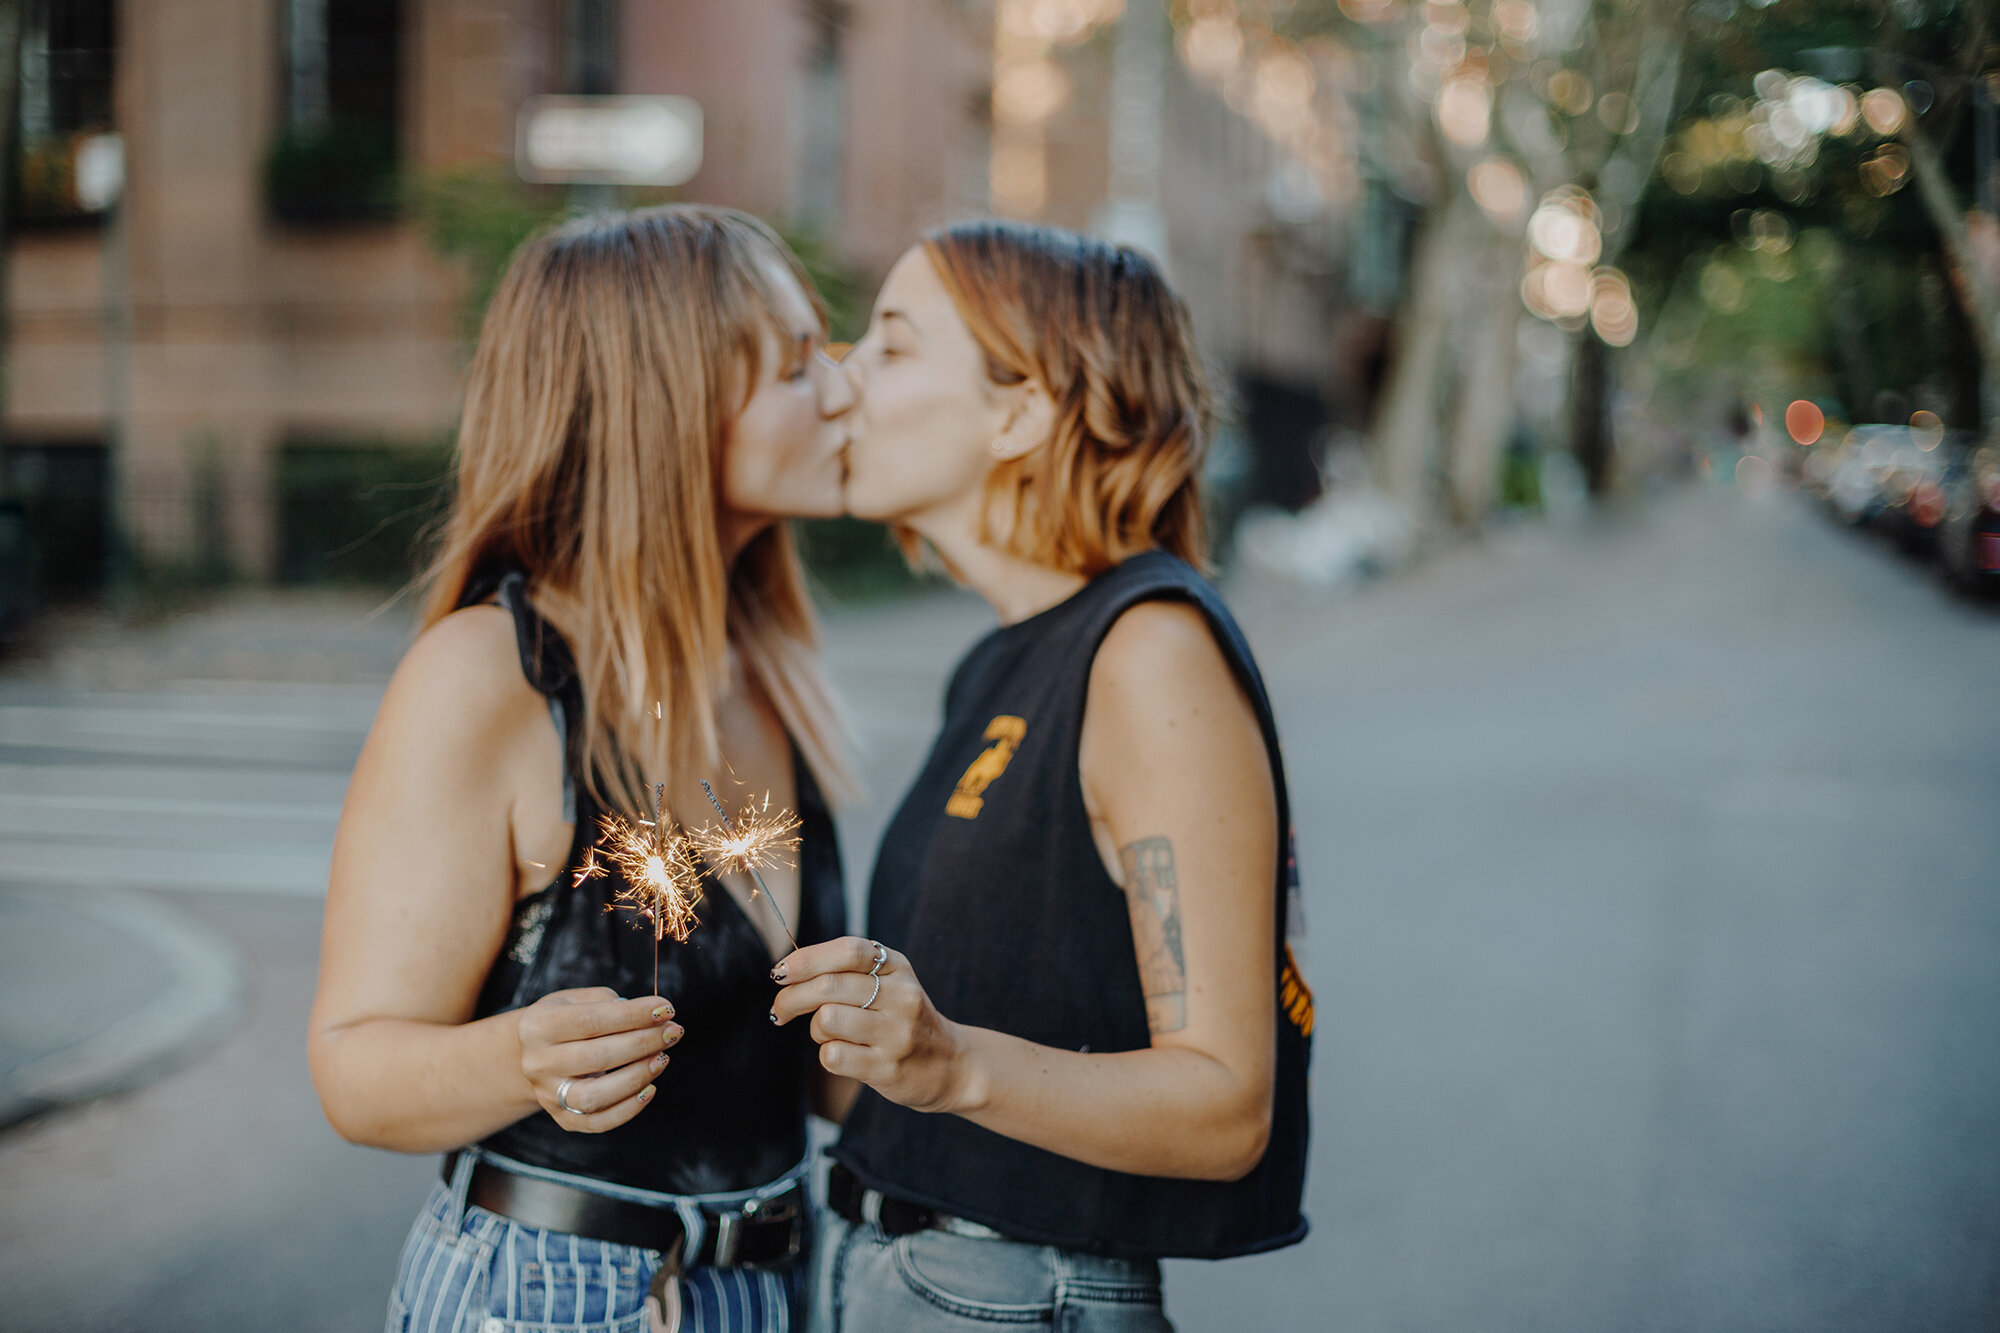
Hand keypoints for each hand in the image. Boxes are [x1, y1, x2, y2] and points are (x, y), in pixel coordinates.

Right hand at [516, 987, 680, 1131]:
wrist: (529, 1055)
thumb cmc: (564, 1021)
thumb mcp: (576, 1000)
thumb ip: (610, 1004)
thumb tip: (653, 1018)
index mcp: (539, 1026)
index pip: (591, 1020)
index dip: (632, 1015)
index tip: (666, 1009)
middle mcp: (538, 1063)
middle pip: (596, 1057)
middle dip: (642, 1043)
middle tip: (672, 1032)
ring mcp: (548, 1095)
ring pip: (595, 1096)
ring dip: (636, 1077)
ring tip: (662, 1058)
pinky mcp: (563, 1118)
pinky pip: (599, 1122)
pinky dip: (629, 1109)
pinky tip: (650, 1088)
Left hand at [770, 938, 968, 1114]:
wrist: (951, 1066)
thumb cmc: (903, 1019)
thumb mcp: (889, 983)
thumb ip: (848, 970)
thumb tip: (788, 970)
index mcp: (898, 968)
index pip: (848, 950)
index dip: (806, 958)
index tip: (780, 972)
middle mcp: (901, 996)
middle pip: (828, 986)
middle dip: (790, 997)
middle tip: (780, 1009)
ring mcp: (896, 1033)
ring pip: (827, 1020)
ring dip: (815, 1030)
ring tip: (827, 1034)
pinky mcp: (887, 1068)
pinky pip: (833, 1056)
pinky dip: (827, 1054)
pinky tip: (843, 1055)